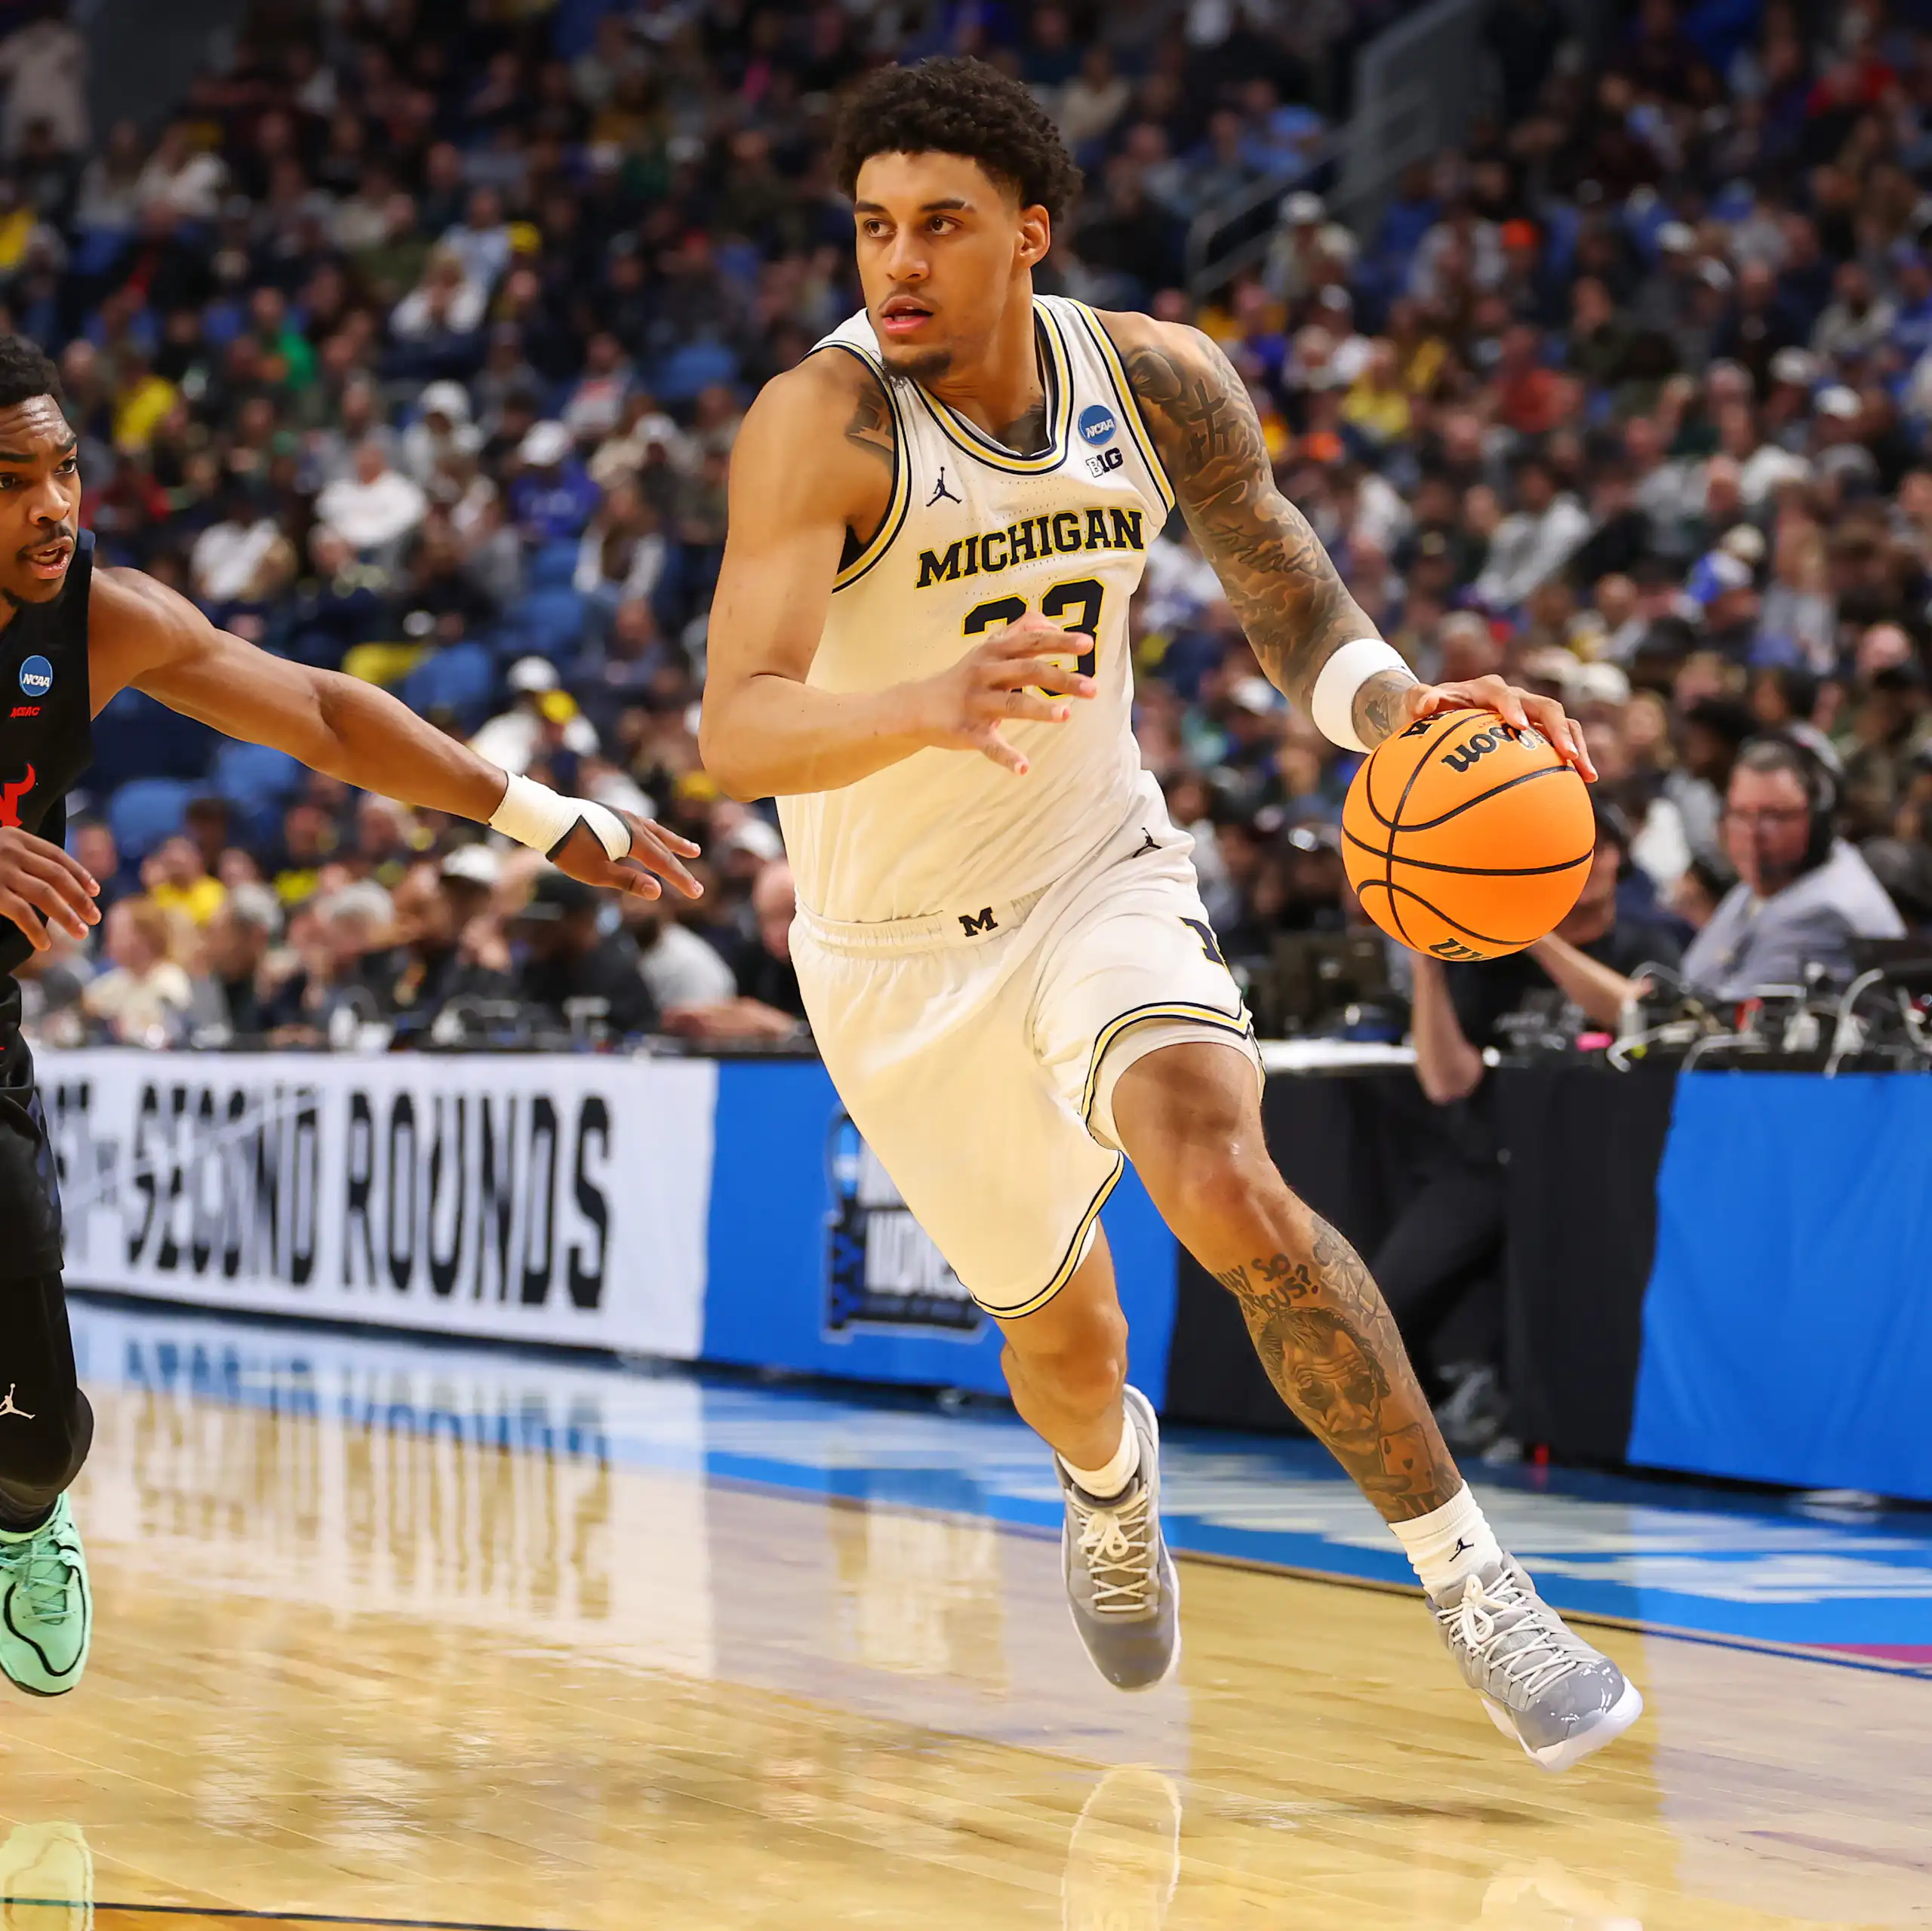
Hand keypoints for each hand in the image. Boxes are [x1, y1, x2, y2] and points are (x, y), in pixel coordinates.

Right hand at [0, 827, 99, 949]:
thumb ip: (16, 855)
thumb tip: (48, 879)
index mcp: (14, 837)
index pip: (57, 856)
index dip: (79, 873)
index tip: (95, 890)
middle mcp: (11, 851)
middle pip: (57, 876)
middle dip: (80, 898)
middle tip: (95, 917)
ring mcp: (0, 871)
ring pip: (45, 894)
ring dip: (67, 915)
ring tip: (81, 933)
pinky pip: (21, 913)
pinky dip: (36, 930)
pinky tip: (44, 944)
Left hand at [550, 811, 703, 901]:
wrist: (546, 818)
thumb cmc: (570, 849)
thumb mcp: (598, 872)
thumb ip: (629, 881)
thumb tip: (657, 892)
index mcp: (633, 839)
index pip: (664, 863)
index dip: (681, 880)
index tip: (696, 893)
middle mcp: (634, 825)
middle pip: (664, 849)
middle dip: (681, 868)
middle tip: (697, 885)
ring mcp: (624, 817)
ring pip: (657, 832)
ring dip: (675, 843)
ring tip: (692, 849)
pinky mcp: (613, 814)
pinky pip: (644, 825)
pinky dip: (655, 833)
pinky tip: (654, 833)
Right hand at [905, 613, 1096, 774]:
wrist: (918, 706)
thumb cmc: (965, 676)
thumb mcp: (988, 648)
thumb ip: (1019, 631)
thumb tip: (1052, 622)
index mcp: (994, 652)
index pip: (1032, 642)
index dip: (1059, 642)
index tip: (1087, 643)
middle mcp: (986, 673)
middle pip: (1028, 671)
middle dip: (1062, 679)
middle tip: (1093, 688)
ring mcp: (976, 703)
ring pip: (1011, 705)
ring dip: (1039, 710)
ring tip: (1066, 715)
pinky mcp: (967, 731)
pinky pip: (989, 745)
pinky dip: (1006, 757)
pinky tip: (1024, 768)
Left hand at [1385, 674, 1596, 781]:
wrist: (1435, 715)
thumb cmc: (1423, 712)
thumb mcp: (1414, 704)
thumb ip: (1418, 699)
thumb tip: (1424, 702)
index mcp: (1487, 690)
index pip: (1503, 695)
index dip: (1513, 708)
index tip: (1520, 727)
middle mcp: (1514, 699)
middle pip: (1546, 707)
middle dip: (1558, 730)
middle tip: (1568, 754)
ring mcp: (1530, 715)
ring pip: (1563, 723)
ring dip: (1576, 745)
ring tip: (1587, 773)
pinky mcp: (1538, 733)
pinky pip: (1560, 744)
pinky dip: (1573, 760)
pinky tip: (1585, 783)